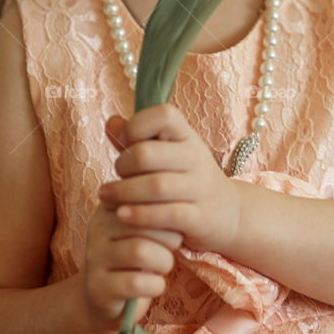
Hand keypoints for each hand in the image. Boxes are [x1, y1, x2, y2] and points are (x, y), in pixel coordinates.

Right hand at [81, 196, 183, 333]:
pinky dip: (155, 285)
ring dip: (164, 261)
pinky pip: (135, 283)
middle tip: (174, 246)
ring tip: (164, 265)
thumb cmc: (136, 253)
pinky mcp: (98, 286)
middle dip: (170, 237)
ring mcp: (95, 256)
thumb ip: (157, 208)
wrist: (107, 295)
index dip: (168, 210)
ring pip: (140, 251)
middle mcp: (97, 226)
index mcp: (111, 204)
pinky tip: (155, 285)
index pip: (144, 195)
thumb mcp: (144, 226)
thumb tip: (182, 195)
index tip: (177, 223)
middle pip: (144, 221)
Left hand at [100, 103, 241, 254]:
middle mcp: (196, 157)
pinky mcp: (199, 218)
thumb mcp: (166, 154)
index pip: (163, 116)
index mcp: (187, 136)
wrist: (227, 212)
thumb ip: (137, 139)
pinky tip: (122, 215)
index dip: (136, 125)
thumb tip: (112, 122)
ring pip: (155, 186)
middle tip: (115, 174)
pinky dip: (140, 215)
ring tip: (106, 196)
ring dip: (123, 192)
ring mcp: (200, 188)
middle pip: (148, 155)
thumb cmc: (184, 178)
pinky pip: (167, 214)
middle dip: (123, 165)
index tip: (125, 142)